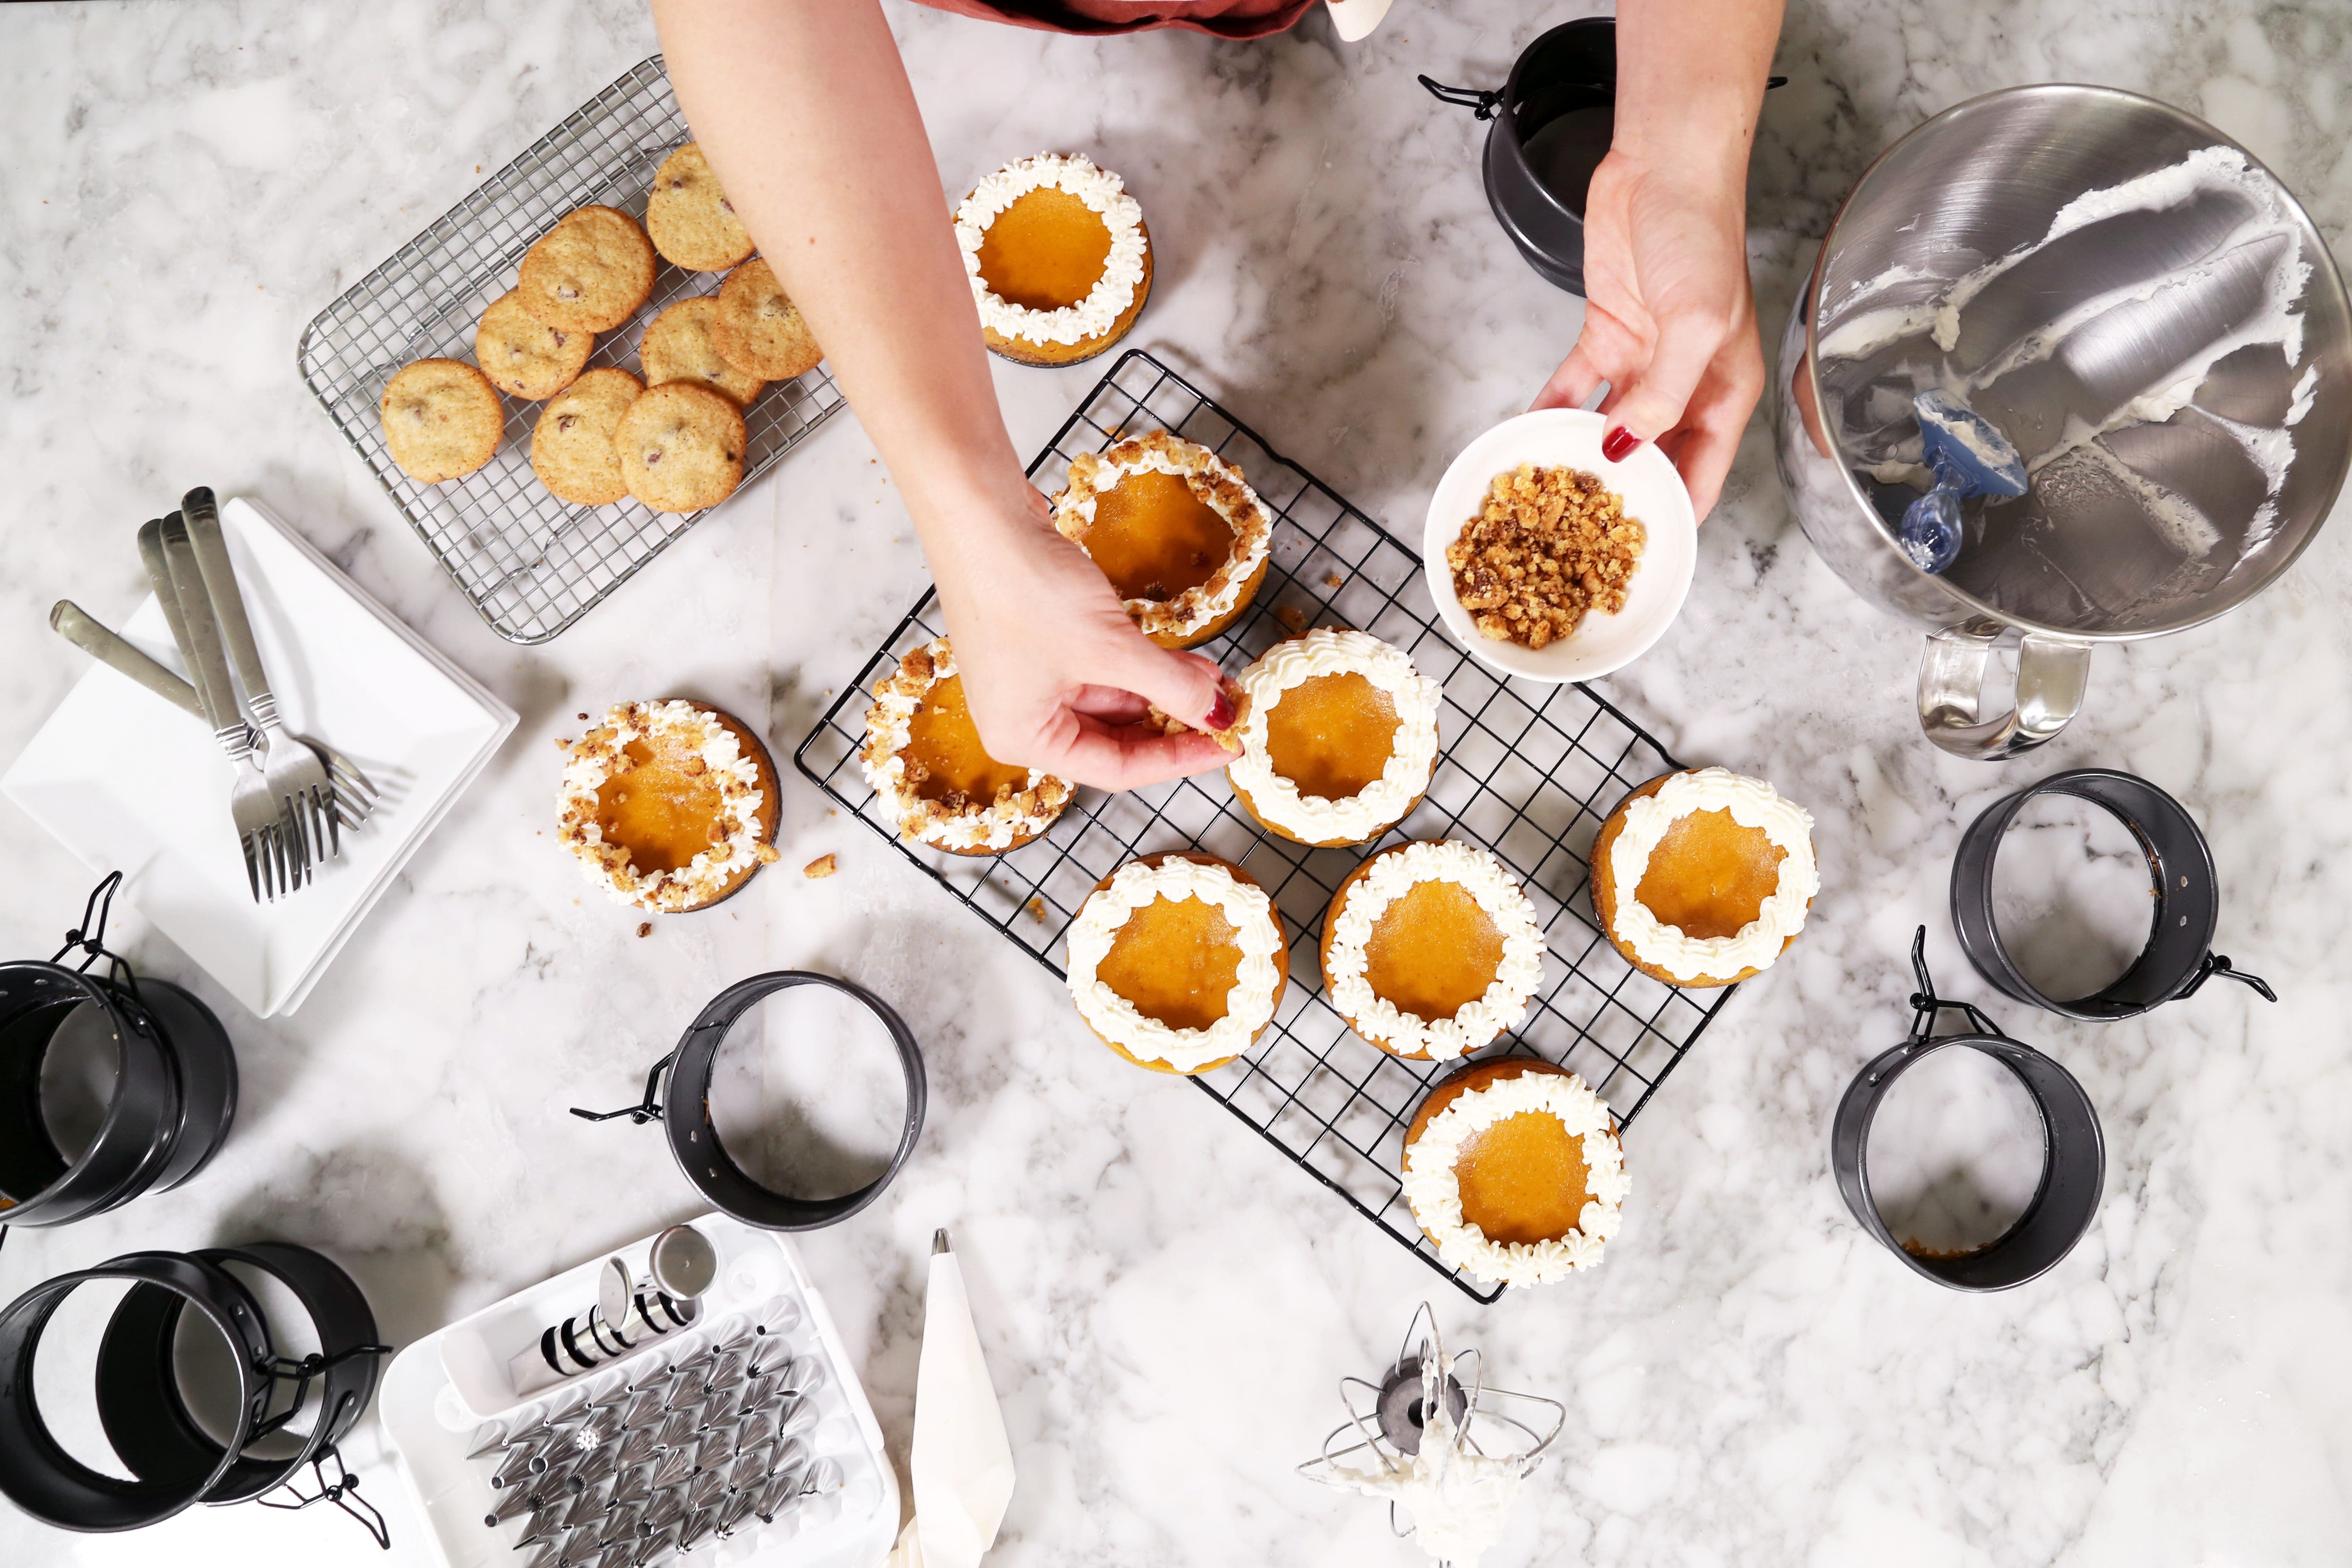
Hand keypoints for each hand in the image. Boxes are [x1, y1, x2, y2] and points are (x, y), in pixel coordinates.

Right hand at [930, 485, 1237, 791]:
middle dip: (1175, 722)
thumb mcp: (1111, 648)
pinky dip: (1143, 665)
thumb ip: (1171, 687)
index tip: (1230, 745)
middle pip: (1116, 738)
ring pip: (1115, 700)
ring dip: (1165, 690)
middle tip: (1229, 709)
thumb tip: (1220, 713)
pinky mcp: (1044, 640)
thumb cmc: (1025, 588)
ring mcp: (1033, 677)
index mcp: (1025, 738)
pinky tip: (1186, 660)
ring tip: (1218, 680)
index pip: (1118, 769)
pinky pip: (1104, 667)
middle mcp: (1024, 716)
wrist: (979, 512)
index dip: (1180, 759)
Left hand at [1532, 147, 1764, 519]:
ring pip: (1609, 426)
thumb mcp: (1693, 325)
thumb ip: (1663, 395)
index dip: (1677, 511)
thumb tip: (1628, 449)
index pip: (1705, 471)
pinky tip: (1526, 436)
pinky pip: (1574, 389)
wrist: (1663, 168)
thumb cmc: (1700, 235)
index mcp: (1726, 389)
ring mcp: (1643, 362)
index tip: (1643, 548)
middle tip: (1584, 531)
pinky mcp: (1604, 337)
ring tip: (1547, 492)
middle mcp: (1686, 383)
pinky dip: (1551, 411)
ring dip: (1581, 455)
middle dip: (1624, 492)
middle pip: (1655, 457)